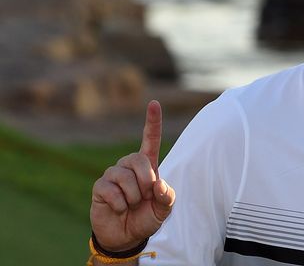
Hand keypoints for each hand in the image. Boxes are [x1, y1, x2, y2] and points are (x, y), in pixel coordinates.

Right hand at [90, 100, 175, 250]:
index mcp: (147, 165)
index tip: (154, 103)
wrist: (126, 236)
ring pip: (125, 177)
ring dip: (133, 196)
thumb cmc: (146, 217)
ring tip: (131, 205)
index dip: (152, 122)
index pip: (150, 139)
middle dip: (146, 181)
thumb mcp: (164, 209)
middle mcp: (129, 165)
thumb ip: (167, 196)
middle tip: (145, 196)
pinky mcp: (100, 187)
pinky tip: (119, 208)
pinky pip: (111, 191)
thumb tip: (158, 184)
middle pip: (139, 159)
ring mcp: (112, 175)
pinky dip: (120, 204)